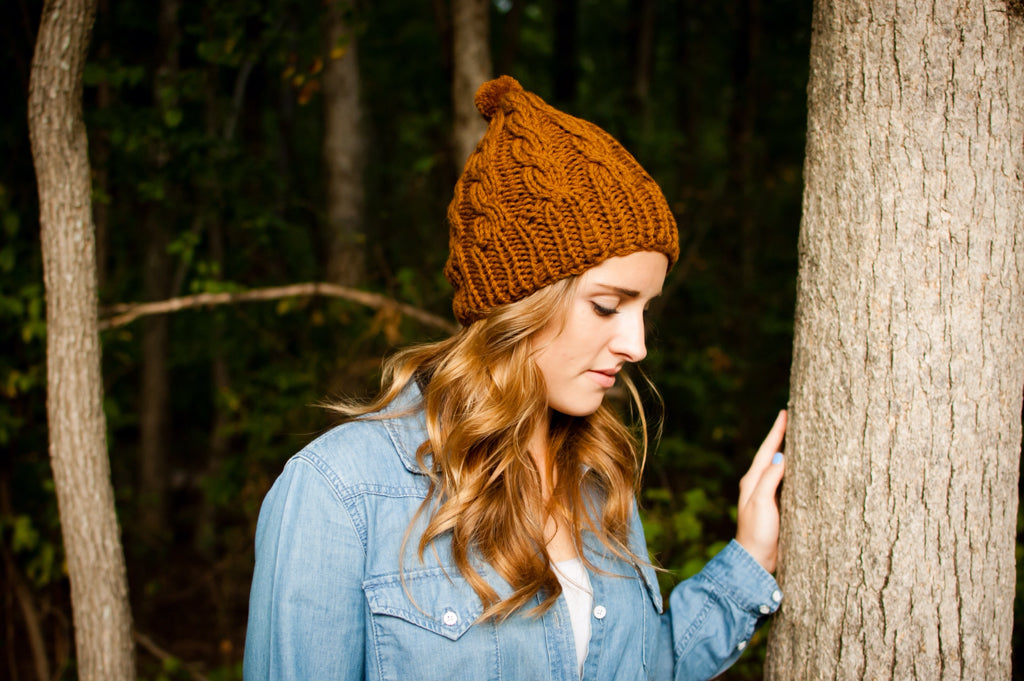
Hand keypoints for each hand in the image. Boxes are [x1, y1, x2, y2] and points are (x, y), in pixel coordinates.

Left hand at [735, 410, 786, 572]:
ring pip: (780, 466)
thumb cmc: (757, 532)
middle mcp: (758, 484)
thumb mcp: (762, 502)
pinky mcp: (777, 506)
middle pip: (772, 454)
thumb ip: (770, 479)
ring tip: (800, 437)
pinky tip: (802, 469)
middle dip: (782, 436)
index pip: (767, 450)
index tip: (784, 412)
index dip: (777, 431)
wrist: (756, 560)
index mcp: (752, 480)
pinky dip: (794, 470)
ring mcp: (767, 495)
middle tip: (792, 418)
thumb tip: (781, 457)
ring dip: (788, 451)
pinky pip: (786, 480)